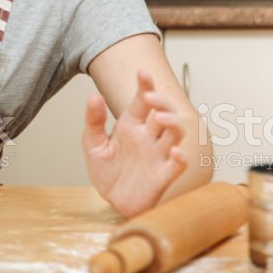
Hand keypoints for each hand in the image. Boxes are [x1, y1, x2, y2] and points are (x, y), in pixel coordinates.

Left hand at [82, 70, 188, 217]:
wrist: (111, 200)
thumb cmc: (106, 171)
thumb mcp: (92, 143)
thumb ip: (94, 120)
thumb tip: (93, 95)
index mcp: (131, 126)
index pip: (141, 101)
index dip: (145, 86)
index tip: (142, 72)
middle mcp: (148, 137)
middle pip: (163, 113)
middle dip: (161, 102)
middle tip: (150, 97)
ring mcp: (158, 155)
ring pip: (176, 134)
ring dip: (174, 124)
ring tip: (163, 119)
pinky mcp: (163, 175)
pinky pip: (177, 165)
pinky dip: (180, 158)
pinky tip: (176, 152)